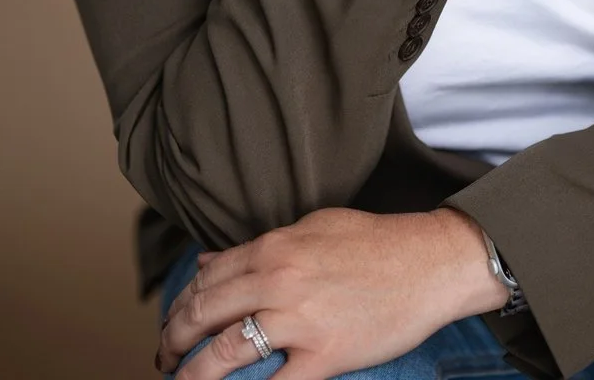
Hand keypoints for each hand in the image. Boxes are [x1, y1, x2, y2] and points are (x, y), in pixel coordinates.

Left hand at [153, 206, 506, 378]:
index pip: (205, 280)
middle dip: (173, 337)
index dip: (180, 304)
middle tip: (163, 354)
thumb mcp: (308, 228)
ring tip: (179, 378)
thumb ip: (255, 247)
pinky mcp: (326, 355)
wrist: (430, 262)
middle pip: (203, 313)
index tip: (171, 320)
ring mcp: (299, 320)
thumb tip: (208, 263)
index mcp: (269, 249)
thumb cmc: (374, 242)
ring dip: (194, 370)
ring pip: (226, 350)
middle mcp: (275, 282)